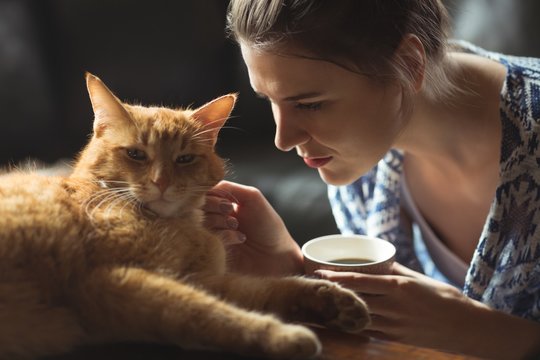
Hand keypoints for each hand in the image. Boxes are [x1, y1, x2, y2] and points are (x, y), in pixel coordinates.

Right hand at [204, 180, 303, 275]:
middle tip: (231, 214)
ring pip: (201, 223)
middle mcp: (214, 218)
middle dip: (215, 208)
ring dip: (221, 222)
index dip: (211, 197)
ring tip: (237, 227)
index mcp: (221, 204)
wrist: (279, 255)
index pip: (203, 194)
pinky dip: (225, 236)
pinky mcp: (213, 252)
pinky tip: (240, 239)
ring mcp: (213, 236)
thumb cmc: (268, 225)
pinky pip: (207, 240)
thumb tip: (205, 187)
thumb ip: (228, 188)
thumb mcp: (252, 198)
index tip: (228, 204)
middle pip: (197, 207)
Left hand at [316, 263, 539, 358]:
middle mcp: (393, 305)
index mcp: (399, 286)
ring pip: (358, 316)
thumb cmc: (446, 298)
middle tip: (314, 286)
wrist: (468, 328)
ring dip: (340, 309)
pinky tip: (342, 320)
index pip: (360, 280)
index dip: (337, 276)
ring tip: (323, 302)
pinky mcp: (396, 338)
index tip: (319, 272)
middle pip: (354, 298)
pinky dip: (355, 324)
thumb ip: (396, 271)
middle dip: (333, 292)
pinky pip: (369, 330)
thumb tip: (377, 261)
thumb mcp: (420, 279)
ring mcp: (394, 324)